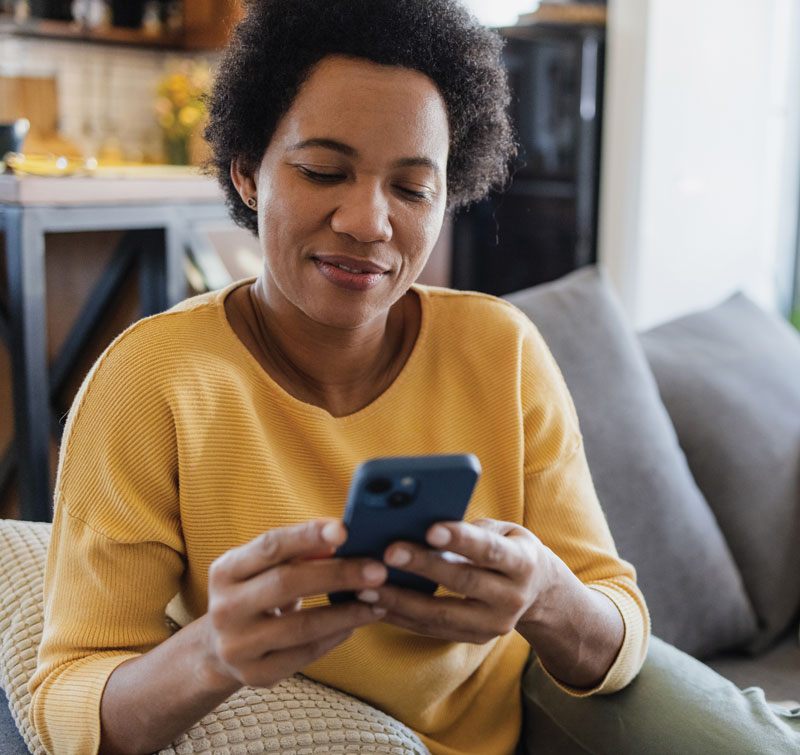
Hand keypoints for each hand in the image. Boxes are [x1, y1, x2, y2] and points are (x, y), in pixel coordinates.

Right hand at [204, 518, 387, 687]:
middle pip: (287, 584)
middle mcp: (224, 608)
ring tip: (377, 601)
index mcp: (226, 571)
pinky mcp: (255, 674)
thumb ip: (298, 552)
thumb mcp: (265, 568)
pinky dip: (335, 636)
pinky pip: (305, 654)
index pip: (270, 546)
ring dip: (346, 612)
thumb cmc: (257, 593)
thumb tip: (341, 538)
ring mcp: (237, 646)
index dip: (307, 536)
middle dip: (338, 575)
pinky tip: (356, 623)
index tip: (344, 530)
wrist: (222, 648)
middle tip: (377, 570)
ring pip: (302, 626)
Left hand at [357, 518, 556, 643]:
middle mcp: (512, 597)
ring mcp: (494, 624)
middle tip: (387, 552)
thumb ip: (469, 527)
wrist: (538, 592)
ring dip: (400, 601)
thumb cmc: (507, 547)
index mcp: (523, 562)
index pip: (489, 550)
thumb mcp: (502, 531)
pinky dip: (401, 617)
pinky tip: (374, 603)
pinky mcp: (474, 638)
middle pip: (462, 582)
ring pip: (442, 614)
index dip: (460, 540)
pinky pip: (432, 629)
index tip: (430, 528)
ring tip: (366, 585)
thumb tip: (418, 518)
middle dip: (423, 566)